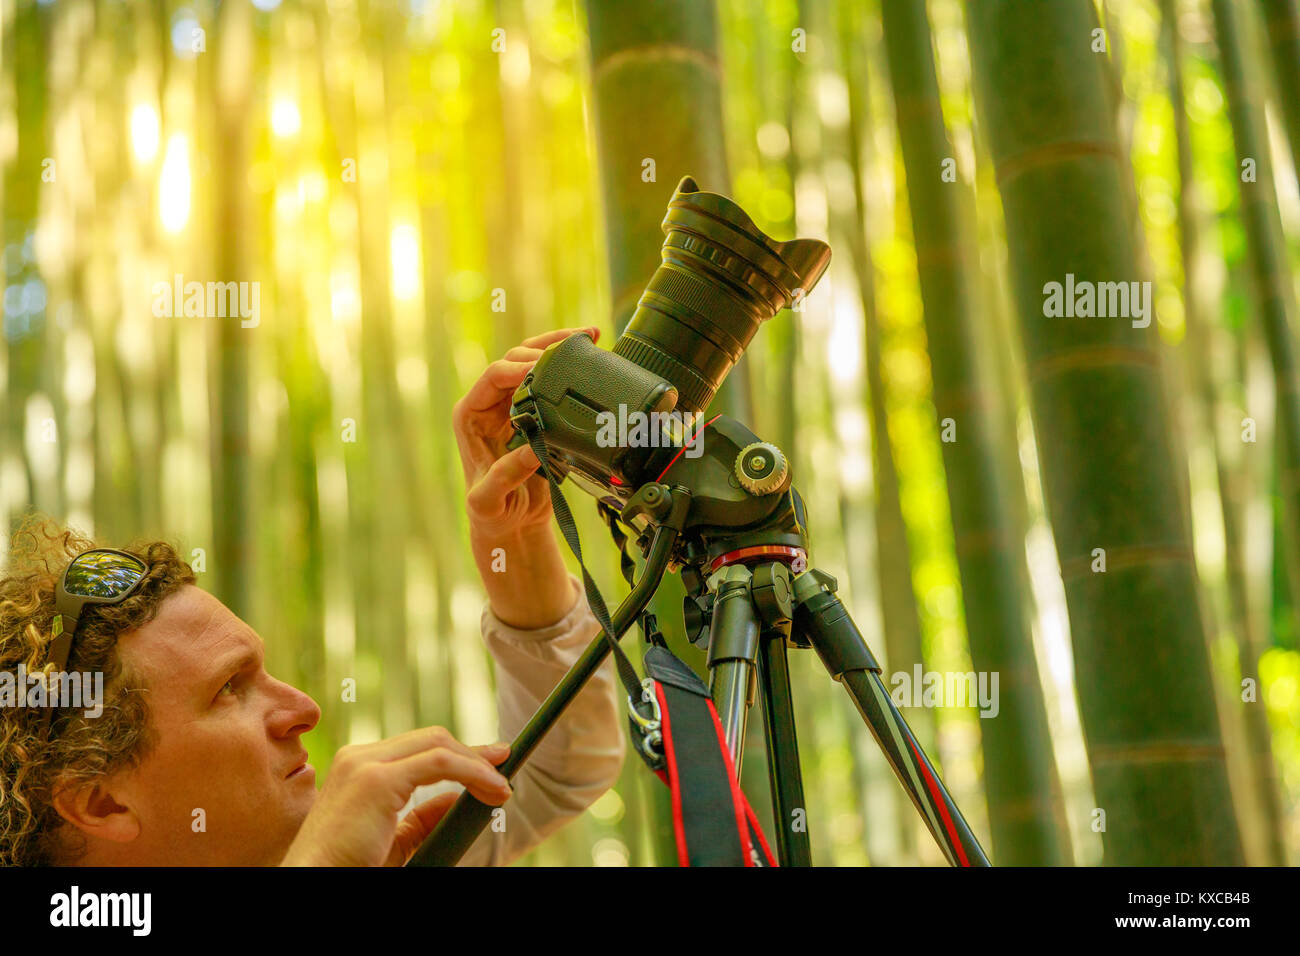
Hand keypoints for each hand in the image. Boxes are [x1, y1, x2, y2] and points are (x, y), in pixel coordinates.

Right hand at [279, 728, 511, 866]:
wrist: (312, 880)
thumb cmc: (347, 867)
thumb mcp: (392, 841)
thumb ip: (420, 819)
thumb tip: (454, 800)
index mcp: (358, 766)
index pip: (419, 747)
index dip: (458, 753)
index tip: (490, 762)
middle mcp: (359, 757)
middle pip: (432, 739)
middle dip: (474, 752)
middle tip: (505, 766)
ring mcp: (365, 764)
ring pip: (439, 745)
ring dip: (478, 763)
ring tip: (502, 788)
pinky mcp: (376, 779)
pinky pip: (440, 764)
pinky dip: (472, 772)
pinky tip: (491, 789)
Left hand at [452, 326, 599, 540]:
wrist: (511, 520)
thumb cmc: (491, 511)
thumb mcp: (490, 500)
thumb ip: (505, 477)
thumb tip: (532, 450)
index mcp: (470, 415)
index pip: (492, 376)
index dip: (517, 368)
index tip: (543, 370)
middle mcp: (489, 404)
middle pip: (513, 359)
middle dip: (543, 351)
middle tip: (573, 352)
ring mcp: (512, 404)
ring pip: (532, 360)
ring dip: (558, 346)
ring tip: (587, 335)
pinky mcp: (535, 410)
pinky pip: (550, 378)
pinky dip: (567, 363)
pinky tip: (588, 351)